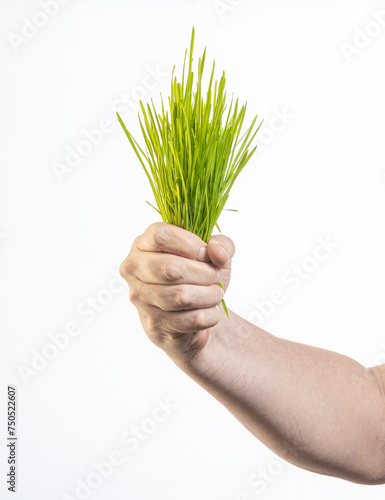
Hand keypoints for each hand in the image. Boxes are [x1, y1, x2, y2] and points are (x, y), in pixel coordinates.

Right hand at [119, 222, 234, 362]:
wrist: (191, 315)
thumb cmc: (197, 277)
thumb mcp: (214, 254)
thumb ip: (222, 245)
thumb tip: (217, 252)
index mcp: (144, 244)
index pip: (160, 236)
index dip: (190, 244)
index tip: (205, 254)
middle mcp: (134, 269)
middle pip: (171, 268)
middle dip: (205, 273)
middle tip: (215, 276)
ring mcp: (140, 298)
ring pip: (181, 296)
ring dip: (210, 295)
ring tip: (215, 293)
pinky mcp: (154, 324)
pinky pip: (191, 320)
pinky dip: (210, 315)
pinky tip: (209, 310)